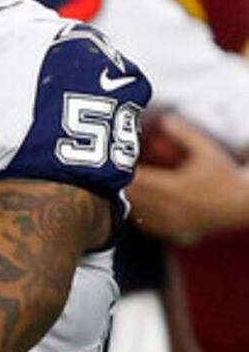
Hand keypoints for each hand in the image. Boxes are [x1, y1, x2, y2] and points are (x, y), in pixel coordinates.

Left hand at [126, 113, 248, 246]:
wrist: (244, 205)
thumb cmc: (225, 175)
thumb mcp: (207, 151)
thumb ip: (184, 134)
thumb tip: (165, 118)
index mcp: (175, 187)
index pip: (136, 180)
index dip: (124, 171)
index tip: (119, 162)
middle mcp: (170, 208)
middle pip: (130, 198)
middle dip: (121, 185)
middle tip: (114, 174)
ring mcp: (171, 223)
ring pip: (135, 214)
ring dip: (128, 201)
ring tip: (123, 188)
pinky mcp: (174, 233)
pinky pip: (146, 227)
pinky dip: (139, 215)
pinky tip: (139, 204)